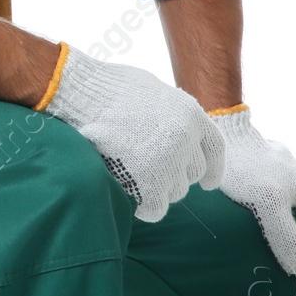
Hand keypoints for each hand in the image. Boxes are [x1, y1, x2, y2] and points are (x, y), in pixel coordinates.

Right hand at [39, 42, 225, 221]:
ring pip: (175, 191)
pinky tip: (134, 199)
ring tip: (133, 176)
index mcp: (190, 112)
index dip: (213, 169)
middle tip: (150, 171)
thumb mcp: (151, 90)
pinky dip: (146, 207)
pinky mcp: (149, 179)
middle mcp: (185, 136)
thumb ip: (170, 113)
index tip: (207, 183)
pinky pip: (156, 207)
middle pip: (192, 173)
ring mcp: (168, 159)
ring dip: (158, 189)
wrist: (81, 93)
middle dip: (174, 176)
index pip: (215, 149)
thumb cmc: (107, 88)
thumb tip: (175, 130)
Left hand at [209, 106, 295, 274]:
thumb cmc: (248, 167)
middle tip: (288, 264)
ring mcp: (290, 177)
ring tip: (267, 248)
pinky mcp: (270, 174)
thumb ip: (287, 236)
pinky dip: (270, 217)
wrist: (223, 131)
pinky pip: (278, 203)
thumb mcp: (268, 204)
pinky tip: (251, 226)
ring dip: (286, 232)